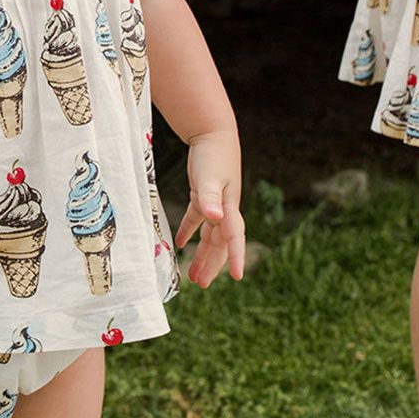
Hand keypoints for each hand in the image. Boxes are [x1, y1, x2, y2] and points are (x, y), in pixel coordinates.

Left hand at [175, 129, 245, 287]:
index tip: (237, 276)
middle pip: (220, 243)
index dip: (235, 256)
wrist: (213, 133)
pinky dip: (190, 232)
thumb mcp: (210, 176)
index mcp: (229, 207)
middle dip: (213, 264)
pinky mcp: (203, 196)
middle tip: (202, 284)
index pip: (233, 237)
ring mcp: (215, 204)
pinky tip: (181, 244)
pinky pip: (197, 220)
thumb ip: (211, 197)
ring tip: (193, 275)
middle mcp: (224, 209)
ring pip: (209, 236)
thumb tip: (214, 217)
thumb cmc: (212, 154)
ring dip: (202, 254)